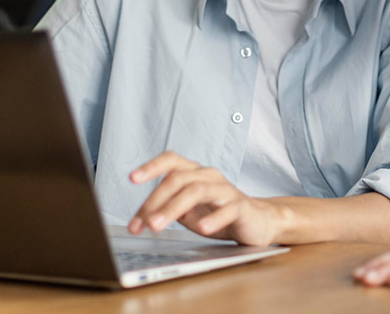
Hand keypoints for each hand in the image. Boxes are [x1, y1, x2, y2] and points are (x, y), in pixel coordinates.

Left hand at [127, 151, 279, 245]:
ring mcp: (225, 189)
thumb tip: (141, 217)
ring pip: (197, 190)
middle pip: (178, 179)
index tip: (132, 178)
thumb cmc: (218, 212)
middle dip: (155, 201)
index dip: (151, 166)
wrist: (257, 221)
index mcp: (194, 173)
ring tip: (158, 225)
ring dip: (173, 208)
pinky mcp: (241, 206)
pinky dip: (214, 218)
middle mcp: (209, 176)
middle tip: (142, 223)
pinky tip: (203, 228)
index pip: (171, 161)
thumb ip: (168, 207)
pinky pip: (227, 209)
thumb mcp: (188, 210)